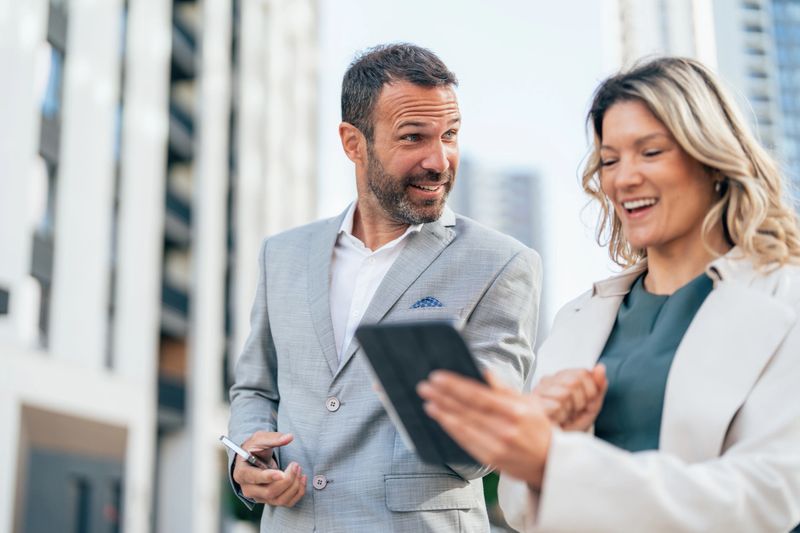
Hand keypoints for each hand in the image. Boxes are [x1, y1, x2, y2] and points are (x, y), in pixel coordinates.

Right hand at [232, 431, 306, 506]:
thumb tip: (288, 437)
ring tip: (299, 470)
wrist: (253, 459)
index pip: (253, 478)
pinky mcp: (270, 500)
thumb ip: (273, 438)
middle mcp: (249, 489)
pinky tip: (302, 479)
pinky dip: (298, 492)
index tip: (281, 473)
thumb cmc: (254, 449)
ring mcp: (260, 497)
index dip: (268, 477)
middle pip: (269, 492)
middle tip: (295, 465)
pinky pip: (286, 503)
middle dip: (287, 480)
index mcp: (242, 473)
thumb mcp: (259, 439)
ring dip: (294, 486)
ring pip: (279, 499)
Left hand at [417, 371, 551, 488]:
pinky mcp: (491, 459)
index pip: (478, 395)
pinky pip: (465, 442)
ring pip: (463, 427)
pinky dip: (451, 429)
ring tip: (428, 401)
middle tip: (424, 386)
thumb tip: (484, 371)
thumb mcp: (528, 403)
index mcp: (515, 411)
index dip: (455, 386)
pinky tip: (440, 419)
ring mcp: (497, 446)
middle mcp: (505, 429)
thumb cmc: (538, 428)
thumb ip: (504, 388)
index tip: (437, 376)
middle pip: (467, 410)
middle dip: (443, 397)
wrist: (550, 464)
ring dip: (442, 413)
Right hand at [533, 365, 607, 430]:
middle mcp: (549, 381)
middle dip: (581, 400)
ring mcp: (539, 390)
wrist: (555, 445)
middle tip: (574, 411)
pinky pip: (556, 405)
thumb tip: (600, 368)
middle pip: (575, 381)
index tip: (585, 403)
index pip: (583, 373)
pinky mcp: (533, 403)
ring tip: (564, 416)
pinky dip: (561, 416)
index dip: (590, 390)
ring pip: (566, 392)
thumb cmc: (570, 426)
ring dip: (570, 409)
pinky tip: (556, 419)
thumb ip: (598, 387)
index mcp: (562, 378)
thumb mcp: (590, 407)